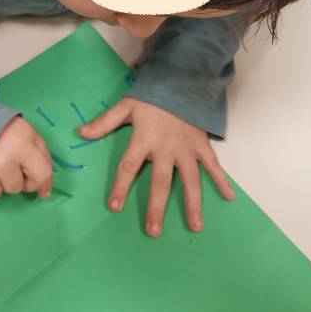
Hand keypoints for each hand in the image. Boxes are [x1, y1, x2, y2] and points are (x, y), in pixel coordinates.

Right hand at [0, 115, 52, 199]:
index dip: (46, 182)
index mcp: (25, 137)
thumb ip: (37, 149)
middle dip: (28, 183)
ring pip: (12, 189)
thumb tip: (45, 181)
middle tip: (16, 174)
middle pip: (31, 183)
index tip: (44, 191)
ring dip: (6, 181)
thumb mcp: (20, 129)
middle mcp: (12, 153)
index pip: (44, 168)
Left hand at [78, 97, 235, 236]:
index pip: (128, 167)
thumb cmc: (152, 96)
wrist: (181, 81)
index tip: (115, 207)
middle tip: (154, 231)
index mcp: (144, 140)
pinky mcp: (201, 145)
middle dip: (156, 208)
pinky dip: (222, 180)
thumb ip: (105, 122)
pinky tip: (229, 197)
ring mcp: (186, 149)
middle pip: (160, 182)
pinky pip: (213, 165)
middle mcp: (165, 149)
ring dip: (193, 204)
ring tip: (195, 226)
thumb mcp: (126, 106)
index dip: (121, 187)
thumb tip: (81, 133)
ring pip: (189, 180)